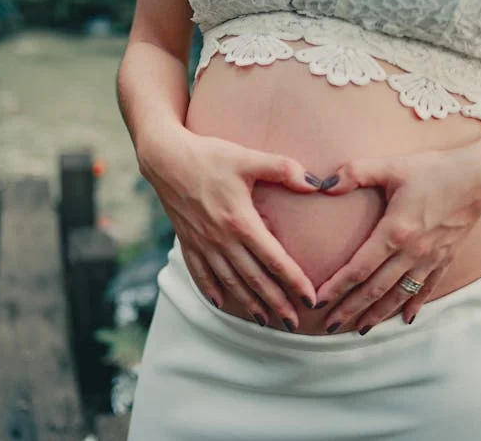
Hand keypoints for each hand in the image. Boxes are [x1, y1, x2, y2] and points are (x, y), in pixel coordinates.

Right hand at [138, 124, 321, 329]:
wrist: (165, 158)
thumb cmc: (209, 155)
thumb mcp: (247, 158)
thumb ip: (282, 169)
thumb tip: (315, 184)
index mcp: (240, 221)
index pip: (274, 259)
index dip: (294, 281)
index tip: (310, 299)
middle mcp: (221, 239)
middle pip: (254, 279)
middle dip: (276, 303)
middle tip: (294, 324)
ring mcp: (202, 243)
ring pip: (229, 281)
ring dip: (248, 303)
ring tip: (265, 321)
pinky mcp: (187, 241)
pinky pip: (200, 272)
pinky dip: (211, 290)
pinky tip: (221, 303)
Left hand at [316, 148, 480, 333]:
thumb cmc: (434, 169)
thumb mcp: (391, 166)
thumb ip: (355, 173)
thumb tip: (322, 185)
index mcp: (395, 232)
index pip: (359, 268)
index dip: (337, 287)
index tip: (318, 301)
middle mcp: (412, 253)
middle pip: (375, 289)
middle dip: (350, 309)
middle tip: (329, 326)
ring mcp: (430, 259)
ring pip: (398, 295)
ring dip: (378, 314)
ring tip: (359, 329)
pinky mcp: (445, 258)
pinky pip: (426, 288)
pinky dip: (414, 305)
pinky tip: (404, 319)